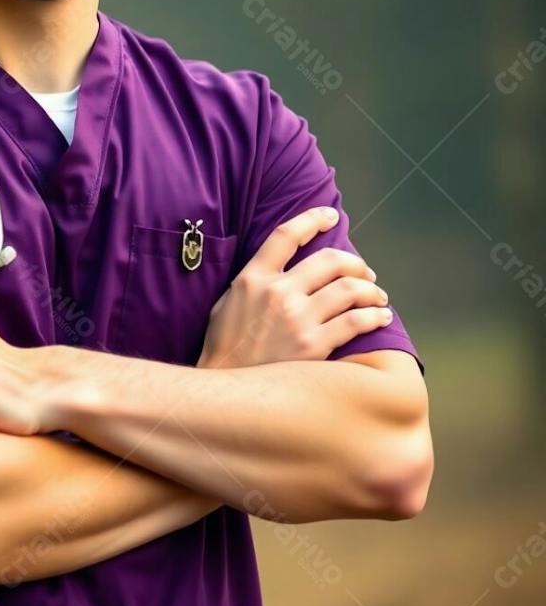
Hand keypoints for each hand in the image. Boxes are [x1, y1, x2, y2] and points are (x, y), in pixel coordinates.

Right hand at [197, 206, 391, 368]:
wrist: (225, 389)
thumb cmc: (224, 347)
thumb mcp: (227, 303)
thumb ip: (253, 282)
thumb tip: (278, 267)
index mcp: (253, 278)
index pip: (286, 235)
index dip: (312, 219)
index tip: (330, 216)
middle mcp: (277, 292)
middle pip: (329, 260)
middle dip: (355, 262)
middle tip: (365, 272)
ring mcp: (297, 319)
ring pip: (350, 288)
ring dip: (371, 289)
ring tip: (377, 296)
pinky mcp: (314, 345)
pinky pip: (356, 322)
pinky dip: (374, 316)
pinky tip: (380, 317)